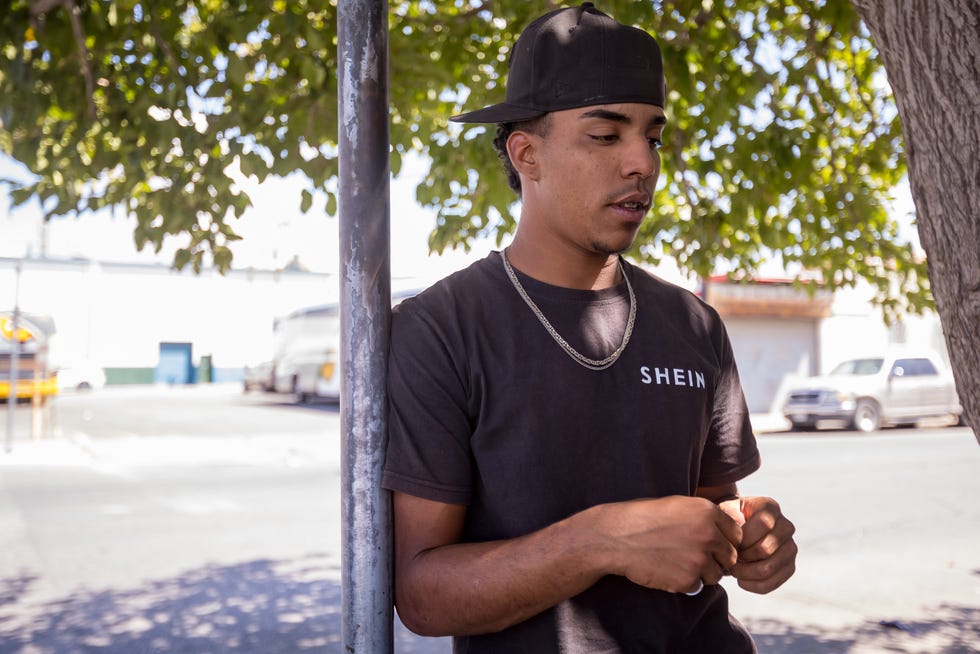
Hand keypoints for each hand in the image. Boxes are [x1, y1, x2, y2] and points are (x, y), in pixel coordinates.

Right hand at [596, 496, 742, 593]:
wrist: (616, 537)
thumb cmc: (642, 518)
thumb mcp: (677, 506)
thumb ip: (704, 517)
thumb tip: (727, 534)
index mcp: (707, 512)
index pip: (736, 534)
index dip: (724, 540)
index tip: (710, 544)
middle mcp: (709, 534)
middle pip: (730, 556)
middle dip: (716, 559)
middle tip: (693, 557)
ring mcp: (700, 559)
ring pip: (716, 574)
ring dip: (702, 573)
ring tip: (677, 563)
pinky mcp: (688, 579)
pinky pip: (698, 586)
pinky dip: (685, 583)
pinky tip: (667, 570)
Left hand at [727, 496, 796, 593]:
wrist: (738, 532)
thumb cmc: (730, 520)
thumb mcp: (725, 511)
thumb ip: (729, 514)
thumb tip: (738, 523)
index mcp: (770, 507)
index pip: (764, 523)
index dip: (744, 537)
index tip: (730, 542)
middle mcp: (786, 526)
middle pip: (766, 548)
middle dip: (742, 557)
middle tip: (728, 558)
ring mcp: (790, 547)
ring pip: (769, 568)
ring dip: (745, 573)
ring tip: (733, 569)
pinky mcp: (789, 566)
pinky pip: (773, 583)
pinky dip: (753, 585)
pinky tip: (741, 579)